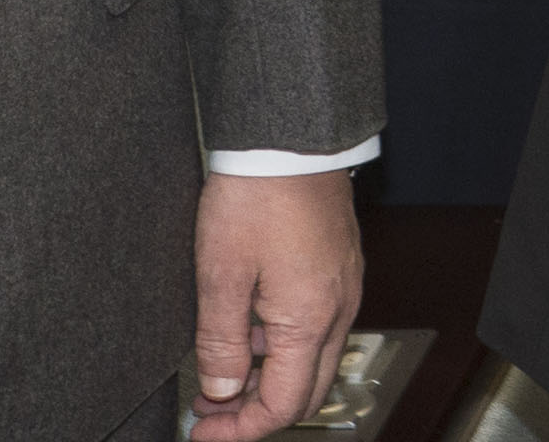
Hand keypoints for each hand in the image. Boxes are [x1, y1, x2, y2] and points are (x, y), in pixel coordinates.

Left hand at [188, 166, 364, 439]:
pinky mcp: (339, 266)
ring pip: (313, 360)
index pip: (283, 405)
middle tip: (212, 412)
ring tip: (221, 372)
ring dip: (270, 378)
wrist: (291, 137)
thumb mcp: (221, 273)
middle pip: (306, 391)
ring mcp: (343, 287)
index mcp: (310, 320)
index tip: (204, 431)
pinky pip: (319, 326)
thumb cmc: (259, 193)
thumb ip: (221, 341)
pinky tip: (249, 330)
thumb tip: (221, 390)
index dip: (241, 429)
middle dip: (258, 411)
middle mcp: (338, 309)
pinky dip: (285, 347)